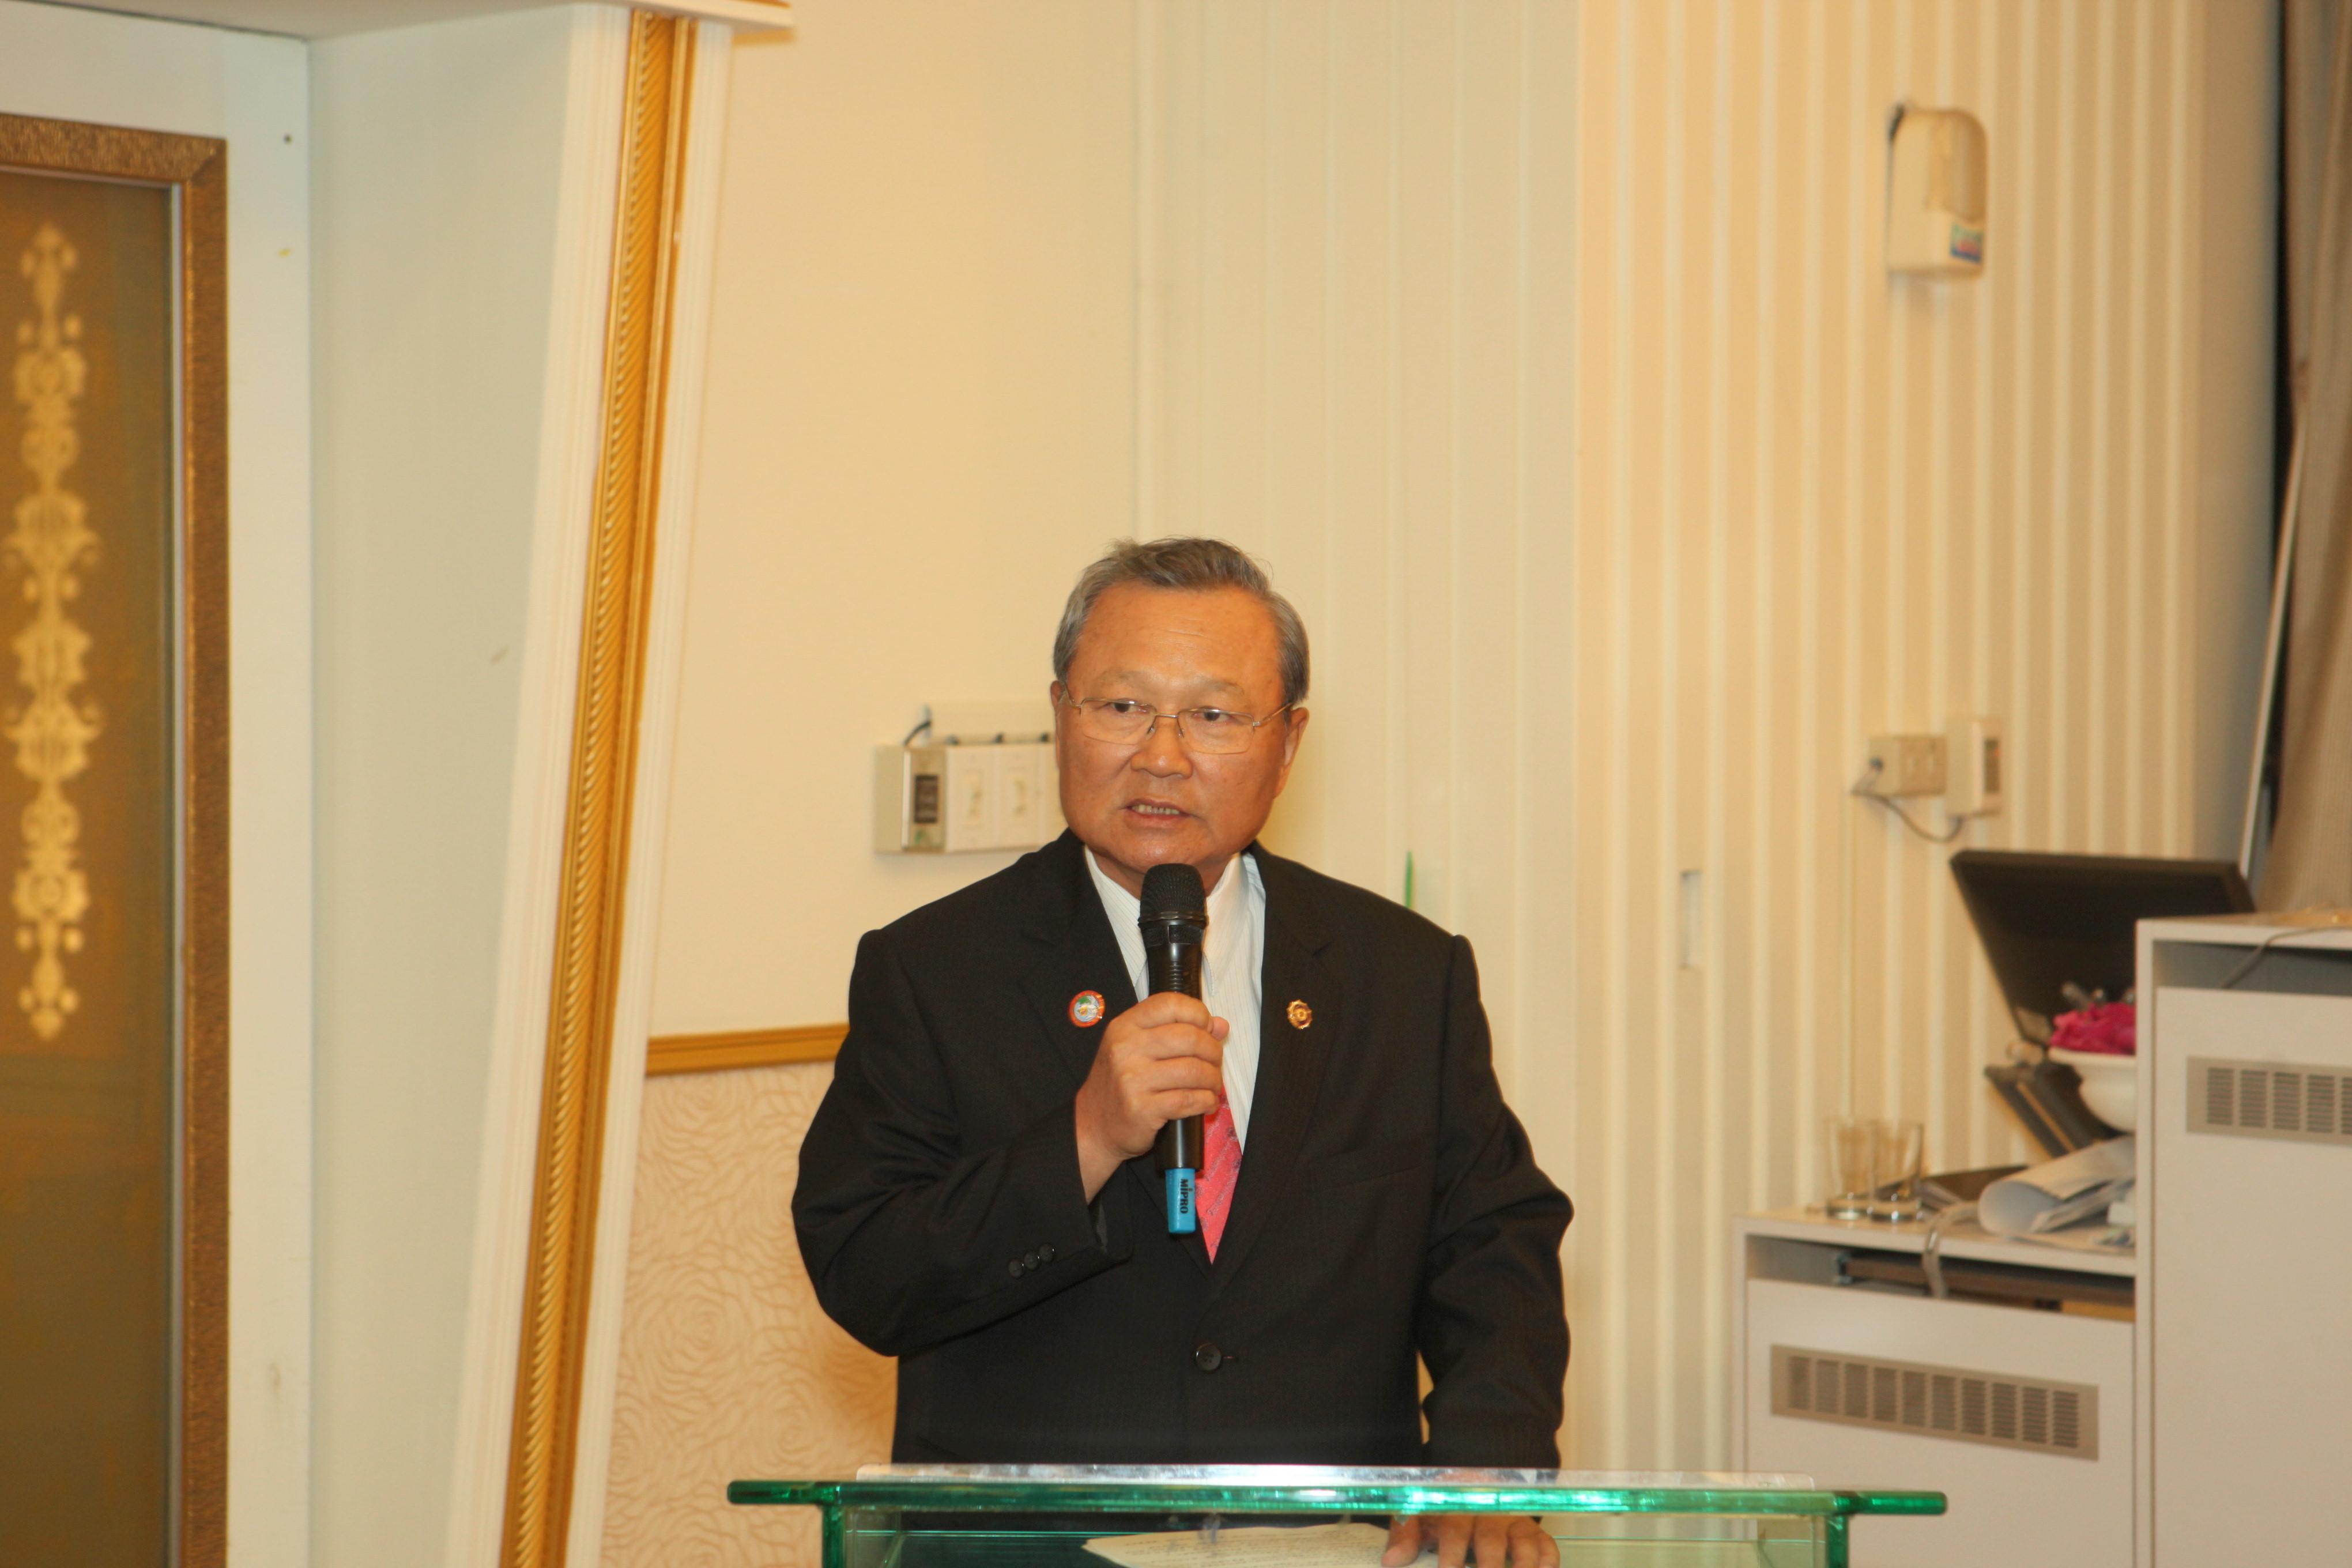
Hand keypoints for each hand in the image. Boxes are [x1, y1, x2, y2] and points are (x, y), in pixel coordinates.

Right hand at [1072, 992, 1227, 1198]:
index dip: (1198, 1013)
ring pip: (1193, 1070)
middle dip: (1213, 1051)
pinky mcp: (1142, 1109)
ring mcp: (1132, 1079)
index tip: (1207, 1028)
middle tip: (1214, 1063)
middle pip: (1190, 1037)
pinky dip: (1206, 1101)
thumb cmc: (1121, 1084)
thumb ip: (1178, 1031)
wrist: (1093, 1125)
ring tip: (1212, 1085)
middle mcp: (1126, 1049)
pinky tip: (1206, 1103)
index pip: (1170, 1004)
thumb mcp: (1139, 1049)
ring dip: (1213, 1079)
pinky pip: (1189, 1099)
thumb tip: (1220, 1026)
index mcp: (1125, 1026)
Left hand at [1382, 1516, 1555, 1567]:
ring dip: (1523, 1565)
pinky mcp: (1534, 1533)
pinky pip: (1547, 1546)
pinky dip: (1548, 1561)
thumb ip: (1405, 1538)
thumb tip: (1390, 1561)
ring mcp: (1514, 1523)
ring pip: (1523, 1544)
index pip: (1455, 1531)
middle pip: (1490, 1541)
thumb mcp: (1418, 1518)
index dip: (1451, 1555)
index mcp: (1457, 1509)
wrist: (1471, 1486)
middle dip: (1488, 1565)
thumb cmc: (1441, 1513)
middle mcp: (1488, 1514)